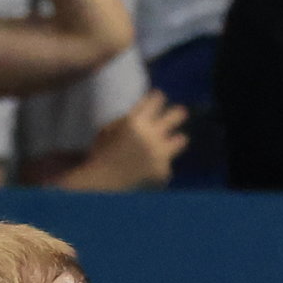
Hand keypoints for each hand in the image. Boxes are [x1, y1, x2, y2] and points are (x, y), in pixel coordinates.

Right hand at [72, 93, 188, 187]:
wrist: (100, 184)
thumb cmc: (101, 154)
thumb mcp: (109, 129)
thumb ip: (129, 119)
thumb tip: (149, 111)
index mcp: (134, 121)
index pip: (157, 99)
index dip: (157, 99)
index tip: (159, 100)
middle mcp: (150, 134)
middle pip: (178, 114)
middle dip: (177, 113)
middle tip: (177, 115)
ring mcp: (159, 153)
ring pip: (181, 140)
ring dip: (174, 141)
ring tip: (167, 145)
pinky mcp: (163, 171)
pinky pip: (167, 163)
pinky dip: (159, 167)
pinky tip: (147, 171)